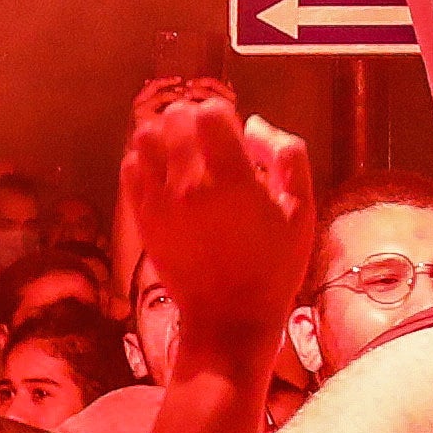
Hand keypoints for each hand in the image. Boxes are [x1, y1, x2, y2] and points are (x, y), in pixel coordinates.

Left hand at [117, 74, 315, 356]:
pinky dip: (146, 160)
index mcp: (231, 180)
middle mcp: (188, 185)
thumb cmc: (274, 267)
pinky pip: (130, 167)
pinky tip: (166, 174)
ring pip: (145, 136)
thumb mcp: (302, 213)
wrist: (229, 320)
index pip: (209, 112)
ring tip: (185, 153)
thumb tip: (255, 125)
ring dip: (165, 134)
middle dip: (194, 119)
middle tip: (210, 141)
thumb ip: (288, 157)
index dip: (223, 112)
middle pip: (174, 117)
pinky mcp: (142, 218)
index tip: (233, 131)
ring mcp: (159, 202)